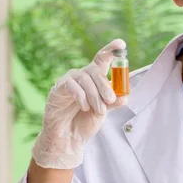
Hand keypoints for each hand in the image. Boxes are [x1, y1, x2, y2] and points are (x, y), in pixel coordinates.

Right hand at [32, 39, 127, 168]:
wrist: (68, 138)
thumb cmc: (85, 121)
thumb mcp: (103, 112)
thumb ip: (113, 102)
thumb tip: (124, 96)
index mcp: (95, 79)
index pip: (103, 60)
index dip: (111, 50)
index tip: (121, 44)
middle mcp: (82, 76)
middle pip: (95, 69)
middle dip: (105, 85)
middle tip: (111, 99)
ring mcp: (69, 80)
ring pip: (84, 78)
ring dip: (95, 95)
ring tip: (98, 110)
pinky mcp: (58, 88)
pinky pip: (70, 85)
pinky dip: (80, 96)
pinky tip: (84, 106)